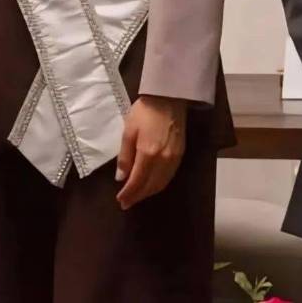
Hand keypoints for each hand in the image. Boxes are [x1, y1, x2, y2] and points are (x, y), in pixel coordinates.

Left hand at [115, 95, 186, 210]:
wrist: (168, 98)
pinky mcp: (180, 155)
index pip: (137, 181)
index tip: (120, 200)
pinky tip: (151, 185)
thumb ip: (125, 156)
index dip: (129, 193)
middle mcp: (163, 161)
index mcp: (148, 154)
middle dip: (138, 196)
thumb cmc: (144, 112)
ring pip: (161, 184)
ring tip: (137, 196)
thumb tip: (121, 178)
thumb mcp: (128, 131)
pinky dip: (158, 185)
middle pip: (150, 186)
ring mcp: (174, 159)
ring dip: (148, 193)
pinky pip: (169, 177)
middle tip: (126, 203)